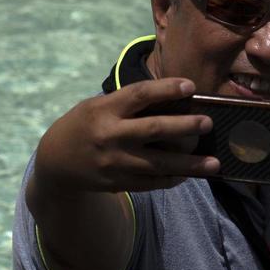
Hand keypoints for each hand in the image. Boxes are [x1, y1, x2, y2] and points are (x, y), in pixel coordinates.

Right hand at [37, 78, 219, 194]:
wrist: (55, 162)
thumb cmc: (85, 125)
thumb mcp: (98, 106)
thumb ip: (128, 104)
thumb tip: (173, 101)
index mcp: (105, 110)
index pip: (139, 94)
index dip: (166, 88)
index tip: (190, 86)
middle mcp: (110, 135)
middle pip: (154, 129)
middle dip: (185, 126)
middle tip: (209, 123)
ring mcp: (114, 162)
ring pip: (158, 164)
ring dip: (189, 165)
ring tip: (214, 164)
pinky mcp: (117, 183)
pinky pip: (151, 183)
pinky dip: (172, 179)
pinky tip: (190, 175)